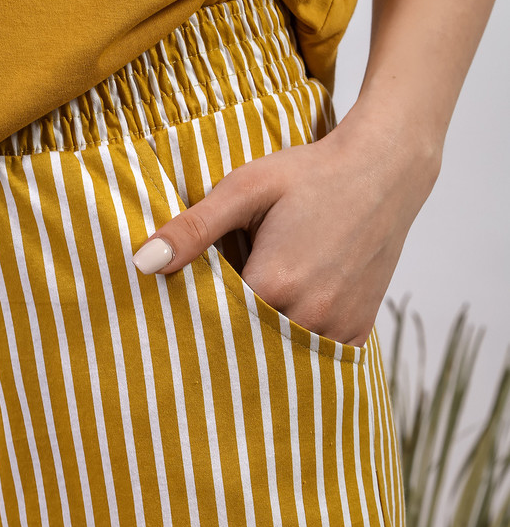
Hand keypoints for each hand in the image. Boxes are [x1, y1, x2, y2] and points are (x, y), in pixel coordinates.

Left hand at [132, 105, 441, 347]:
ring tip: (253, 324)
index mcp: (274, 284)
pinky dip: (300, 348)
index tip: (184, 318)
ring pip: (285, 358)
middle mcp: (310, 314)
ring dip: (266, 347)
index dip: (197, 323)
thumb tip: (141, 262)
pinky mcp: (361, 329)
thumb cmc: (309, 174)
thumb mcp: (245, 188)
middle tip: (214, 329)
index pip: (216, 327)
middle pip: (250, 347)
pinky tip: (287, 324)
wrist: (384, 169)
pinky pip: (320, 357)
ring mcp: (340, 326)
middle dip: (230, 341)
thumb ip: (193, 228)